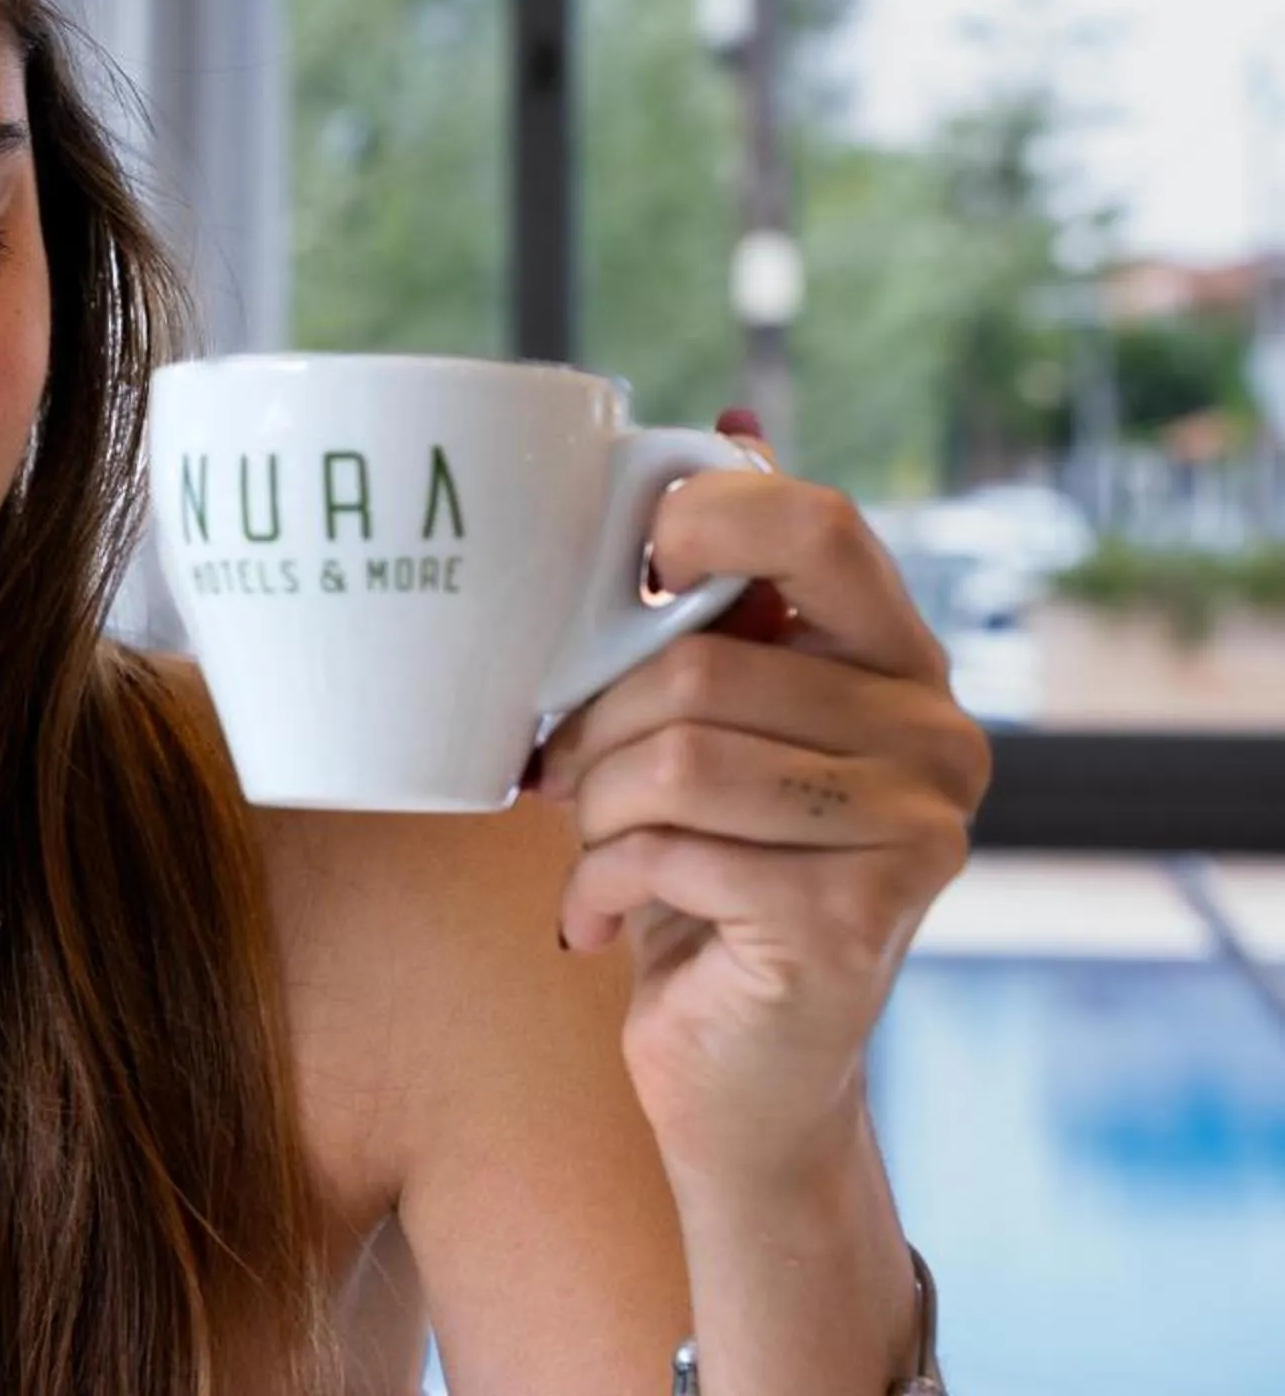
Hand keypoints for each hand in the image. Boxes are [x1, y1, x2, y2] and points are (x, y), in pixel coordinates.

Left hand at [529, 417, 992, 1189]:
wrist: (741, 1072)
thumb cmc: (705, 878)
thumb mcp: (706, 731)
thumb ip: (722, 610)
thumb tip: (728, 426)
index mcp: (899, 662)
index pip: (820, 526)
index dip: (709, 518)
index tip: (630, 568)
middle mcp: (936, 737)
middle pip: (702, 665)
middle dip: (594, 727)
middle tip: (562, 781)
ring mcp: (914, 832)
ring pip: (677, 759)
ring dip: (591, 812)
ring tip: (587, 849)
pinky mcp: (855, 918)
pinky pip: (670, 853)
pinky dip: (595, 888)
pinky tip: (594, 922)